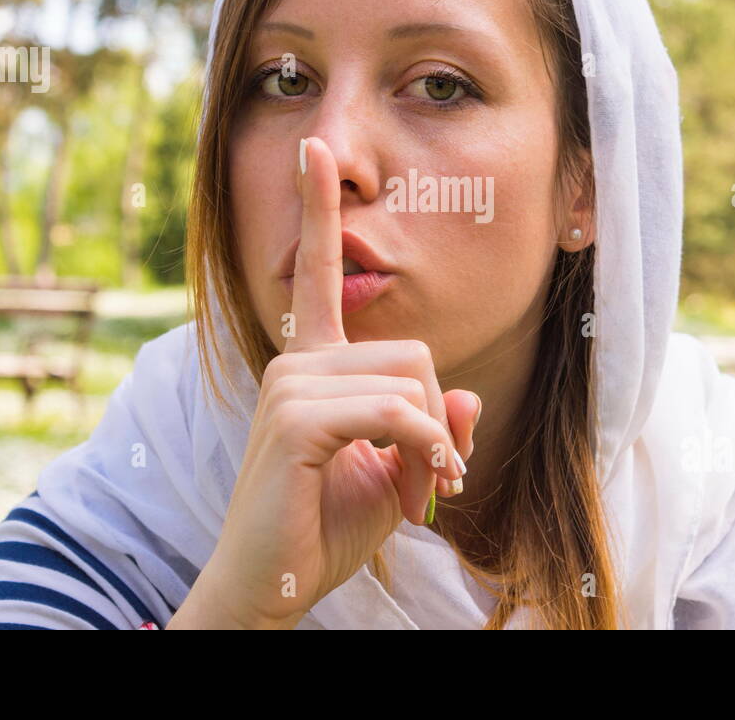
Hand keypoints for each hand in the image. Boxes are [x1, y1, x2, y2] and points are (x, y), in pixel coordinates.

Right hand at [173, 136, 478, 628]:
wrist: (270, 587)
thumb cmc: (324, 528)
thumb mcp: (399, 474)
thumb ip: (432, 429)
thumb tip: (464, 394)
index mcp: (313, 365)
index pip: (318, 274)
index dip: (316, 209)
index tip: (312, 147)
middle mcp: (296, 362)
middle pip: (412, 351)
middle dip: (437, 418)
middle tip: (438, 476)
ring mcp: (290, 385)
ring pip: (408, 380)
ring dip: (433, 443)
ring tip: (422, 490)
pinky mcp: (296, 418)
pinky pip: (393, 411)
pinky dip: (423, 451)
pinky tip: (418, 490)